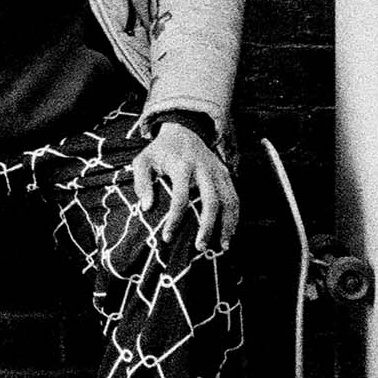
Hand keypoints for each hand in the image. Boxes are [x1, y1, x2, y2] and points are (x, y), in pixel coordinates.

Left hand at [131, 122, 238, 252]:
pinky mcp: (226, 173)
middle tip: (200, 247)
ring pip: (229, 201)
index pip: (180, 197)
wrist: (184, 130)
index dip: (174, 219)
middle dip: (207, 227)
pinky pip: (235, 197)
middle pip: (211, 201)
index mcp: (182, 166)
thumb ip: (141, 182)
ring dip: (228, 225)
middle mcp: (204, 169)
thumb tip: (146, 207)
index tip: (168, 237)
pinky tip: (231, 231)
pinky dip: (235, 216)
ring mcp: (218, 171)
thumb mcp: (143, 161)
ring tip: (223, 246)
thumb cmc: (161, 151)